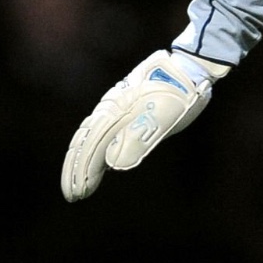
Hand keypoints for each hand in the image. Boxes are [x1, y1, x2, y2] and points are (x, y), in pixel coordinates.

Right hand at [61, 49, 228, 202]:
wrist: (189, 66)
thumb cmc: (180, 93)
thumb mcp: (165, 117)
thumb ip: (139, 138)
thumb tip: (113, 164)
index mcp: (115, 113)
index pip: (90, 148)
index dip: (81, 172)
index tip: (77, 194)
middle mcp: (109, 109)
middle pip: (84, 143)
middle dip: (76, 170)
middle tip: (72, 196)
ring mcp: (114, 106)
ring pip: (89, 137)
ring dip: (81, 161)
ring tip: (79, 183)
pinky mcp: (123, 107)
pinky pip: (99, 130)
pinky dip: (92, 147)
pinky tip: (97, 160)